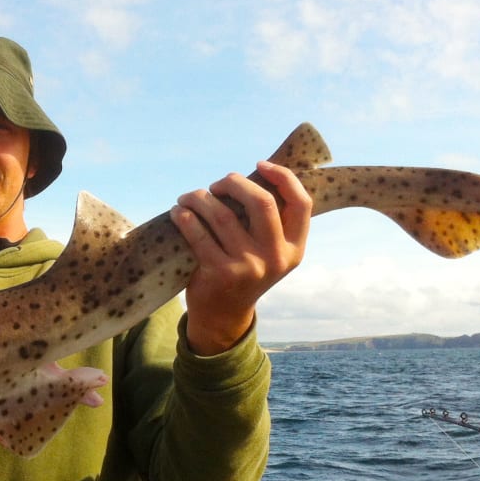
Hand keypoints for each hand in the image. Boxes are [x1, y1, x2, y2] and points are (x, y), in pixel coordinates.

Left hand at [170, 160, 310, 354]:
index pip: (302, 203)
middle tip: (217, 185)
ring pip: (223, 215)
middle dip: (235, 183)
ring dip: (200, 197)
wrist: (223, 315)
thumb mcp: (268, 252)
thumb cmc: (244, 270)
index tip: (259, 165)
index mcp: (294, 249)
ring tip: (189, 197)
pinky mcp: (219, 273)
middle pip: (261, 202)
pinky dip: (184, 216)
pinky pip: (198, 233)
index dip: (283, 177)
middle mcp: (275, 257)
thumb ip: (269, 221)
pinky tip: (178, 212)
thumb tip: (256, 173)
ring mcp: (248, 266)